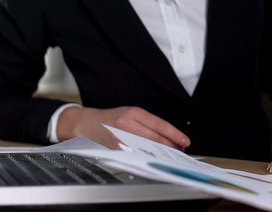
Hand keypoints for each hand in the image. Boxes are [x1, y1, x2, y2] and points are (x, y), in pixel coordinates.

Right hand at [57, 106, 189, 150]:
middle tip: (180, 150)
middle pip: (154, 137)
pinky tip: (152, 159)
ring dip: (160, 153)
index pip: (159, 124)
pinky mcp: (113, 148)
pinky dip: (145, 157)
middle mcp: (126, 123)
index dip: (174, 134)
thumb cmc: (110, 118)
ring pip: (145, 147)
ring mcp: (119, 137)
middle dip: (170, 146)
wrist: (86, 123)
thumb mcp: (129, 114)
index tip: (185, 141)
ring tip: (169, 155)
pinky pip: (134, 154)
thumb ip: (146, 123)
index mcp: (133, 112)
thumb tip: (166, 136)